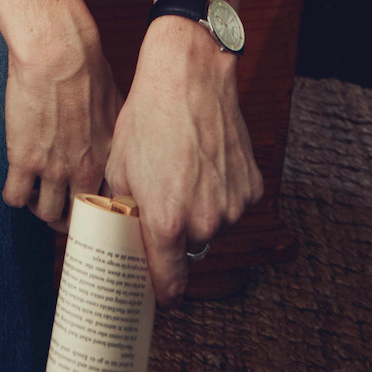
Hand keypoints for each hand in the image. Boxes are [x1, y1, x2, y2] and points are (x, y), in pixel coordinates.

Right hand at [2, 18, 120, 230]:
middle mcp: (86, 170)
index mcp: (110, 159)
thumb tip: (112, 138)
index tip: (90, 208)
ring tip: (35, 190)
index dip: (100, 213)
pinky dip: (14, 195)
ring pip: (47, 214)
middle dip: (69, 217)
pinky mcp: (24, 160)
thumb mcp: (115, 104)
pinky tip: (15, 181)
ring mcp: (54, 169)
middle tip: (59, 205)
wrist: (58, 51)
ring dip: (39, 207)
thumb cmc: (87, 66)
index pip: (112, 208)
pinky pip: (15, 198)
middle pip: (80, 219)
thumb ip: (113, 131)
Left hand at [104, 16, 262, 305]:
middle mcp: (204, 222)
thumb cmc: (147, 118)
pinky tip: (203, 162)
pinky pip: (231, 204)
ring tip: (180, 171)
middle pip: (188, 250)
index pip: (169, 285)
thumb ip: (124, 210)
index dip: (160, 292)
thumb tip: (120, 234)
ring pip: (212, 226)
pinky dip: (219, 192)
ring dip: (198, 212)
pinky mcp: (251, 188)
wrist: (188, 78)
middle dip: (174, 235)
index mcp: (167, 222)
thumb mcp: (120, 167)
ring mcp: (232, 206)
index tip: (155, 293)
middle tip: (161, 202)